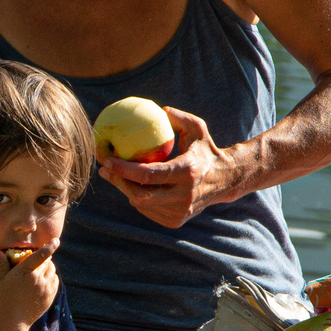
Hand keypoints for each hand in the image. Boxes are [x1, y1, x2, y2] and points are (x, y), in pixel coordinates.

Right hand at [0, 239, 59, 326]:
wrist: (13, 321)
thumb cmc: (3, 299)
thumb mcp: (0, 281)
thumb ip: (2, 265)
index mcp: (25, 273)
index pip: (40, 256)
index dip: (49, 247)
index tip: (56, 240)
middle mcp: (38, 279)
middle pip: (47, 262)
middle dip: (44, 259)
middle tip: (36, 261)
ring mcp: (45, 289)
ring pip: (52, 271)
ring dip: (48, 268)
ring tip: (39, 271)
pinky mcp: (50, 297)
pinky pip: (55, 281)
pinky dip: (51, 277)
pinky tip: (43, 281)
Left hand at [97, 106, 236, 227]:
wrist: (226, 180)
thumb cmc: (205, 150)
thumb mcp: (197, 129)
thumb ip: (179, 118)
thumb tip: (159, 109)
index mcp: (187, 172)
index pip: (148, 175)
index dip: (124, 169)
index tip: (108, 160)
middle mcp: (184, 196)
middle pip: (140, 195)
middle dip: (118, 182)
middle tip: (105, 170)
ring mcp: (181, 211)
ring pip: (142, 204)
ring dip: (127, 189)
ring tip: (116, 175)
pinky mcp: (176, 221)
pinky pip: (148, 210)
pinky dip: (139, 199)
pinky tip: (134, 186)